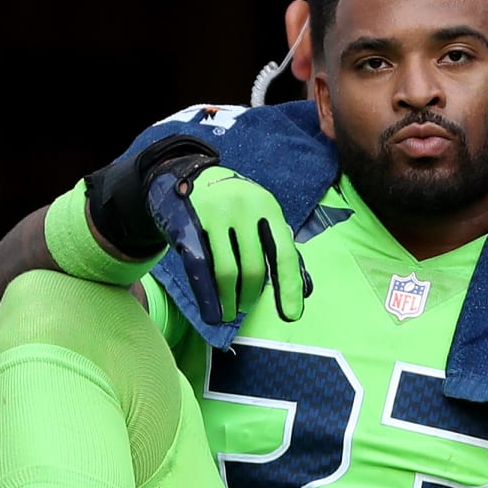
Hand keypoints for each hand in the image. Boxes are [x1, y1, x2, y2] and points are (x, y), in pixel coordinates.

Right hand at [146, 162, 309, 325]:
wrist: (184, 172)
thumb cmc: (231, 203)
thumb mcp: (260, 213)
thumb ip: (278, 245)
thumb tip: (303, 289)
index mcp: (268, 207)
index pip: (285, 254)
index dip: (289, 289)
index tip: (292, 315)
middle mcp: (244, 209)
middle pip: (254, 268)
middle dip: (251, 296)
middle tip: (246, 307)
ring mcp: (215, 215)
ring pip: (227, 272)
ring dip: (230, 300)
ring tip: (230, 311)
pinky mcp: (187, 225)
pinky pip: (199, 268)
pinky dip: (207, 296)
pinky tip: (212, 313)